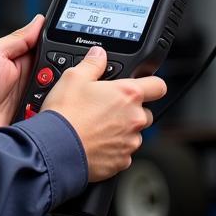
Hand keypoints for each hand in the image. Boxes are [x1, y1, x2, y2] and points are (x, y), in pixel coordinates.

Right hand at [42, 46, 166, 181]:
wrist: (57, 148)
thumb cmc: (66, 114)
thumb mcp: (74, 77)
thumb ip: (92, 63)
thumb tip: (99, 54)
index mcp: (128, 94)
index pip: (158, 85)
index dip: (151, 83)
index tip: (143, 86)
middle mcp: (134, 119)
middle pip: (145, 111)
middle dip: (131, 110)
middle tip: (107, 107)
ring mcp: (130, 142)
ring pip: (134, 133)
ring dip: (121, 130)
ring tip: (97, 126)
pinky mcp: (122, 161)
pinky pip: (123, 152)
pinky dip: (113, 148)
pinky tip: (95, 141)